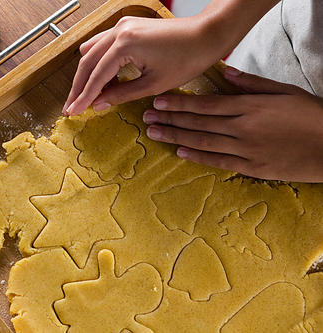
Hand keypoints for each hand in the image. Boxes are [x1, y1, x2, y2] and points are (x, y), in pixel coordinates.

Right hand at [62, 15, 226, 115]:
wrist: (207, 35)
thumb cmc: (188, 58)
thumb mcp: (154, 84)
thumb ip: (122, 95)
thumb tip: (99, 105)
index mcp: (125, 45)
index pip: (96, 76)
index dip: (83, 97)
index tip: (73, 112)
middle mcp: (119, 31)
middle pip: (87, 62)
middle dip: (78, 87)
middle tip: (71, 107)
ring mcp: (122, 26)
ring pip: (91, 51)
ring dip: (86, 74)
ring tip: (85, 96)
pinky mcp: (128, 27)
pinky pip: (103, 44)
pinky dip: (98, 62)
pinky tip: (102, 79)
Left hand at [143, 66, 322, 182]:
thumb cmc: (311, 115)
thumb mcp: (284, 91)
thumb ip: (252, 83)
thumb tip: (224, 73)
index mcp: (250, 107)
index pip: (206, 105)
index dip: (180, 103)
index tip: (159, 101)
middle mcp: (244, 128)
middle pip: (199, 123)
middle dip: (170, 119)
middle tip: (146, 118)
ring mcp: (247, 149)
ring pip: (204, 142)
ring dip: (176, 137)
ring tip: (154, 133)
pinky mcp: (253, 168)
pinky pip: (220, 162)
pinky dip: (199, 157)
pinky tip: (180, 152)